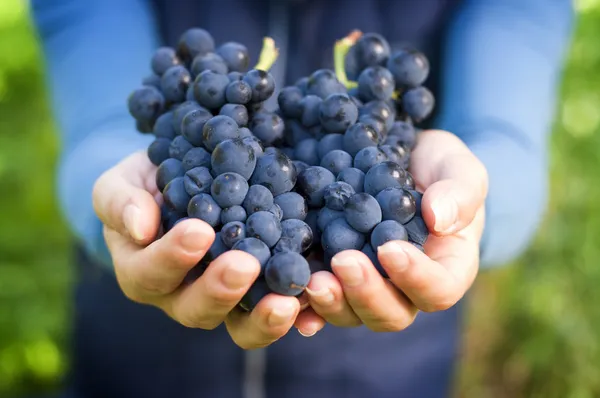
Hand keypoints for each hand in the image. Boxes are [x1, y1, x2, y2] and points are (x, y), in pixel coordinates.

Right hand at [92, 151, 322, 348]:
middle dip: (221, 290)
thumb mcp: (121, 185)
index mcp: (144, 272)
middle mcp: (182, 295)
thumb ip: (120, 202)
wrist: (181, 187)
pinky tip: (314, 307)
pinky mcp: (258, 293)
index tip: (197, 232)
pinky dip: (296, 315)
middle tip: (245, 265)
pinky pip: (274, 311)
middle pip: (198, 309)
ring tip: (287, 302)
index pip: (152, 274)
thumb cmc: (145, 188)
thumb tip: (139, 225)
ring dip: (263, 317)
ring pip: (240, 324)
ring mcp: (223, 299)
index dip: (172, 258)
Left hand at [303, 130, 487, 333]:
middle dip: (365, 293)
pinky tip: (285, 298)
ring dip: (331, 302)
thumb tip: (439, 219)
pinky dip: (303, 306)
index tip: (389, 248)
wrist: (400, 162)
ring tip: (311, 280)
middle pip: (390, 313)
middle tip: (342, 262)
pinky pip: (319, 303)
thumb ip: (459, 193)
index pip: (437, 290)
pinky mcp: (334, 276)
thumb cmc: (438, 169)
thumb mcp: (459, 170)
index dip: (415, 277)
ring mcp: (367, 286)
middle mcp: (405, 289)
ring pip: (351, 314)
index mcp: (445, 269)